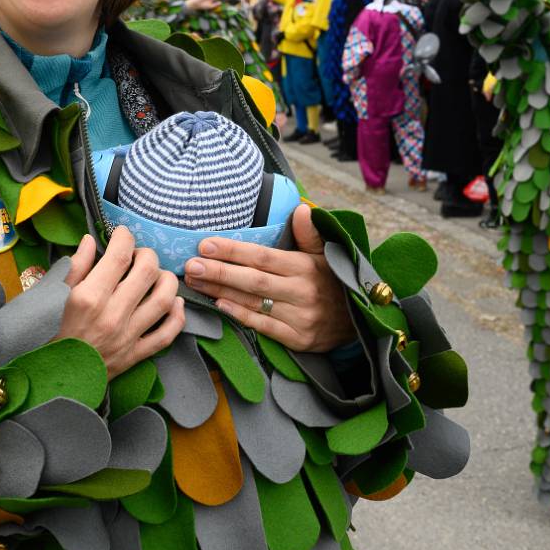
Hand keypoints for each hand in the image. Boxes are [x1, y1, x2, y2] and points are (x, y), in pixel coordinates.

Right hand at [58, 227, 184, 378]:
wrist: (51, 380)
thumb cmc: (48, 334)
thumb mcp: (52, 296)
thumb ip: (75, 267)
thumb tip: (90, 240)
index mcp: (88, 297)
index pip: (119, 256)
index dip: (125, 237)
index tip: (122, 234)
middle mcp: (112, 315)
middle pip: (147, 271)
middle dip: (146, 254)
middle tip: (138, 255)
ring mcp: (127, 336)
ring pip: (164, 299)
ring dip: (166, 279)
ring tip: (156, 275)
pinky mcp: (136, 355)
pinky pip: (167, 333)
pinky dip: (177, 315)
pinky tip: (173, 302)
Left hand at [183, 204, 353, 353]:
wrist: (360, 323)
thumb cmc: (334, 282)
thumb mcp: (327, 254)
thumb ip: (310, 233)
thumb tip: (301, 210)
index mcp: (306, 267)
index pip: (263, 257)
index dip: (233, 251)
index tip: (205, 244)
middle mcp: (302, 292)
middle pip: (253, 280)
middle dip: (219, 271)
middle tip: (190, 265)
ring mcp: (300, 317)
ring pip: (253, 302)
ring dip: (221, 292)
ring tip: (195, 283)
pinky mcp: (297, 339)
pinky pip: (263, 327)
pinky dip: (240, 315)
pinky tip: (218, 304)